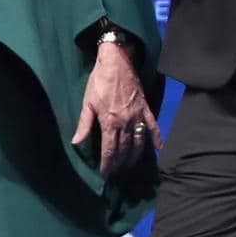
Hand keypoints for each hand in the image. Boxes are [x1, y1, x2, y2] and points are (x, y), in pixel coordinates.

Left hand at [73, 39, 160, 175]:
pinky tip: (158, 148)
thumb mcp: (87, 103)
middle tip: (118, 174)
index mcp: (109, 122)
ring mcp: (138, 115)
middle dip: (121, 163)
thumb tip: (77, 143)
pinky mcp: (145, 108)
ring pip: (138, 141)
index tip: (106, 174)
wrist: (116, 62)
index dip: (108, 164)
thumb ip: (84, 124)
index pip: (110, 150)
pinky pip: (153, 126)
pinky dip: (157, 137)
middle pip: (125, 149)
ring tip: (131, 166)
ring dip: (135, 156)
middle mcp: (125, 122)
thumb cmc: (98, 81)